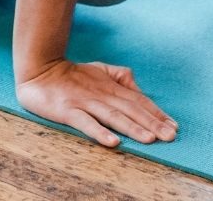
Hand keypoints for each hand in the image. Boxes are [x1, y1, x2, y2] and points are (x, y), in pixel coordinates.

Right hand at [16, 59, 177, 147]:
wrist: (38, 70)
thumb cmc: (71, 74)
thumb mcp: (98, 70)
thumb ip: (118, 77)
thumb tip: (138, 86)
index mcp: (109, 85)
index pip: (137, 100)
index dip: (156, 112)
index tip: (173, 126)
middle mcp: (100, 93)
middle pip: (129, 109)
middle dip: (151, 123)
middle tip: (170, 136)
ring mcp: (84, 102)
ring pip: (112, 116)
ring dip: (131, 128)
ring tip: (149, 139)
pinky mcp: (67, 110)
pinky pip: (85, 123)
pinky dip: (99, 132)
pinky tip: (112, 143)